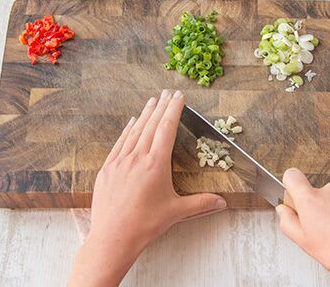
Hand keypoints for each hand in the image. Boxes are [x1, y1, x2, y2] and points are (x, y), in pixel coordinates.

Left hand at [68, 90, 226, 286]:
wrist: (112, 238)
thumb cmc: (145, 225)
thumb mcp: (176, 213)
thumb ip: (200, 204)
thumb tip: (222, 202)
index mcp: (155, 164)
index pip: (166, 129)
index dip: (174, 110)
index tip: (178, 97)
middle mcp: (137, 158)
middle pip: (151, 125)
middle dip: (161, 107)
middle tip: (167, 92)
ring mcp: (120, 162)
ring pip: (134, 131)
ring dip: (144, 114)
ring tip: (152, 101)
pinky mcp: (107, 169)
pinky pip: (119, 143)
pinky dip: (127, 130)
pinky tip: (131, 122)